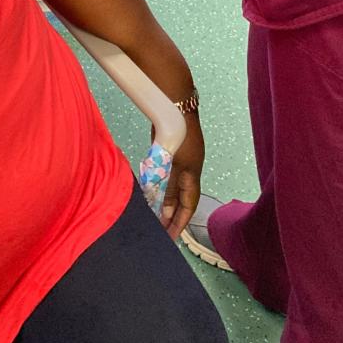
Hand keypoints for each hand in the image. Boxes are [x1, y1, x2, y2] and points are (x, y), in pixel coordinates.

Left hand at [160, 111, 204, 238]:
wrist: (177, 105)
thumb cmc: (178, 135)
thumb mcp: (172, 164)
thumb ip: (167, 187)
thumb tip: (163, 212)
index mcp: (192, 175)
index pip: (188, 206)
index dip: (180, 222)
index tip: (171, 238)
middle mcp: (188, 170)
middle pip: (181, 199)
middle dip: (171, 216)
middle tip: (159, 232)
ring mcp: (180, 160)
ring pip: (172, 187)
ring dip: (164, 202)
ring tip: (152, 216)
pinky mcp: (171, 151)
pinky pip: (166, 176)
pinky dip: (159, 186)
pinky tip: (150, 191)